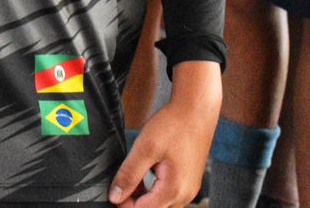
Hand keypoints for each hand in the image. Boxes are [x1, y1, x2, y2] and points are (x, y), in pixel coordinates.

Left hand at [109, 61, 219, 206]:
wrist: (196, 111)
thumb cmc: (174, 126)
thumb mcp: (145, 148)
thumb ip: (129, 175)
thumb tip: (115, 197)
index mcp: (174, 190)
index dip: (123, 203)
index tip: (112, 190)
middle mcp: (185, 195)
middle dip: (133, 199)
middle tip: (121, 180)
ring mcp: (188, 189)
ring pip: (159, 203)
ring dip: (143, 194)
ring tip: (133, 173)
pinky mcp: (188, 182)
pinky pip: (167, 194)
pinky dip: (153, 188)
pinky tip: (145, 171)